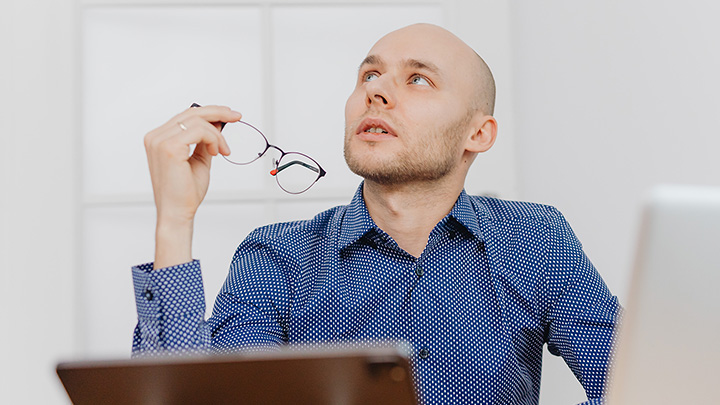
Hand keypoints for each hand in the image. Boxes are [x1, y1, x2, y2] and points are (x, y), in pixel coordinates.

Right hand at [143, 105, 241, 267]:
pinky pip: (199, 131)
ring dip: (217, 134)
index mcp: (159, 139)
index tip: (229, 115)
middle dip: (218, 113)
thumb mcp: (199, 160)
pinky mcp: (169, 147)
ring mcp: (160, 141)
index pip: (185, 116)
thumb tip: (217, 123)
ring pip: (197, 121)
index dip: (209, 112)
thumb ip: (205, 141)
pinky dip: (213, 139)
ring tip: (222, 150)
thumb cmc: (185, 192)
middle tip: (236, 116)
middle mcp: (156, 137)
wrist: (177, 213)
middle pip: (191, 113)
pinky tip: (216, 152)